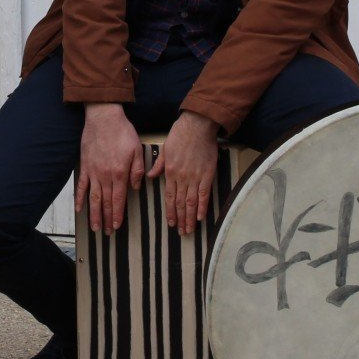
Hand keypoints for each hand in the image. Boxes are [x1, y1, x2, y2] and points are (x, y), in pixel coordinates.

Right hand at [75, 103, 143, 235]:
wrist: (103, 117)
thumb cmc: (122, 132)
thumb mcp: (137, 149)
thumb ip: (137, 170)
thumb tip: (135, 187)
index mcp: (119, 173)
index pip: (118, 199)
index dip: (117, 215)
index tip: (116, 226)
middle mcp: (105, 176)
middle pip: (105, 202)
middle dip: (106, 219)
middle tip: (106, 233)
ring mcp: (93, 172)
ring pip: (92, 198)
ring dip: (93, 214)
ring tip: (94, 227)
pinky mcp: (84, 166)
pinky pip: (81, 186)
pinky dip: (79, 199)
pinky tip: (79, 209)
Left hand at [146, 111, 220, 236]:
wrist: (197, 125)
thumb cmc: (180, 134)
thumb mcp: (164, 148)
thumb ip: (158, 165)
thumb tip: (150, 177)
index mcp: (169, 171)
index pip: (169, 197)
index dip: (170, 212)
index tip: (171, 223)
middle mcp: (181, 177)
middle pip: (180, 203)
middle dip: (180, 219)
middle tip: (181, 233)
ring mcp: (194, 177)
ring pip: (191, 202)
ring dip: (189, 218)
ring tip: (189, 230)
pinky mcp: (207, 174)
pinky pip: (204, 194)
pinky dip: (202, 207)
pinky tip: (200, 218)